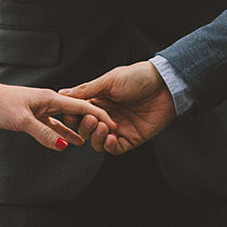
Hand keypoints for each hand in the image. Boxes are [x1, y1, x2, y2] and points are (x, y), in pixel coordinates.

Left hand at [0, 80, 109, 150]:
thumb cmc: (0, 105)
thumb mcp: (23, 121)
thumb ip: (44, 133)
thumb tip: (65, 145)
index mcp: (50, 98)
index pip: (81, 107)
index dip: (99, 115)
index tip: (115, 125)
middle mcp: (49, 101)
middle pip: (77, 112)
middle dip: (93, 122)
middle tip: (110, 134)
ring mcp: (41, 108)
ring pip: (66, 120)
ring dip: (79, 130)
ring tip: (93, 140)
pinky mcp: (32, 115)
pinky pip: (53, 125)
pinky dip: (62, 133)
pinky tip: (68, 141)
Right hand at [61, 61, 175, 154]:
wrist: (165, 85)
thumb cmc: (138, 77)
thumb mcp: (109, 80)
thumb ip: (86, 90)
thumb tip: (62, 93)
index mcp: (98, 100)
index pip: (78, 113)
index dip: (73, 117)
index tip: (71, 116)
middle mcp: (106, 115)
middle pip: (86, 129)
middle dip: (85, 127)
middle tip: (93, 119)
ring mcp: (118, 128)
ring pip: (98, 142)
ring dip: (96, 137)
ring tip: (103, 127)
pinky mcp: (131, 138)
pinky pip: (115, 149)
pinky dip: (110, 146)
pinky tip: (111, 138)